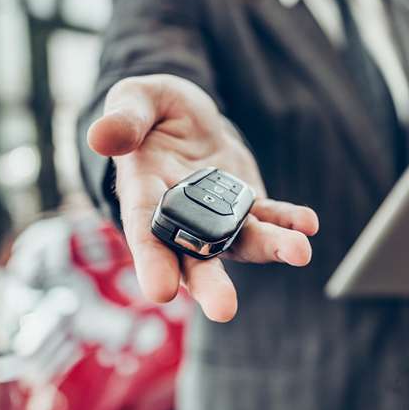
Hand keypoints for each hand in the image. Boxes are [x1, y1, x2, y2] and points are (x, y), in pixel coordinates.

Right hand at [87, 74, 317, 321]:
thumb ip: (124, 119)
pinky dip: (289, 221)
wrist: (186, 118)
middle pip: (194, 257)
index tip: (160, 291)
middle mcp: (181, 219)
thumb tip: (101, 137)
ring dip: (271, 249)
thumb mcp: (135, 99)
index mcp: (143, 196)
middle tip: (224, 310)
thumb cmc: (150, 111)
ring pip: (242, 242)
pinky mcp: (247, 206)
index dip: (151, 262)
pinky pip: (270, 217)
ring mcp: (218, 217)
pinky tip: (307, 224)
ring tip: (299, 252)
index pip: (145, 233)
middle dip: (210, 284)